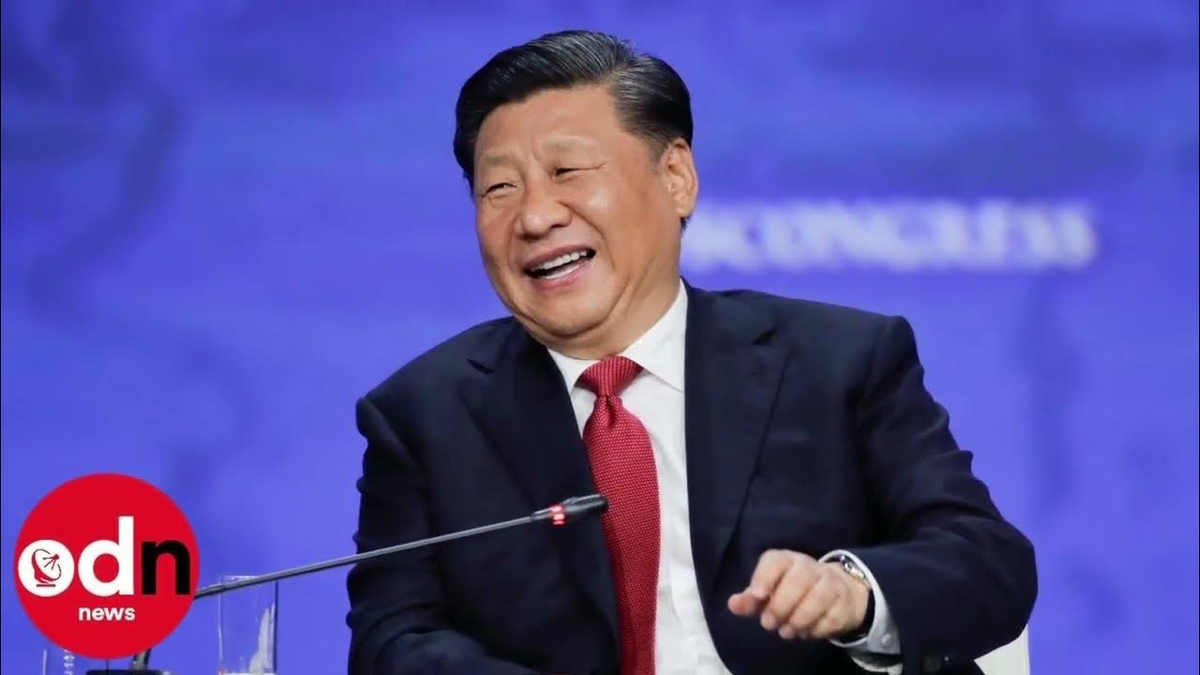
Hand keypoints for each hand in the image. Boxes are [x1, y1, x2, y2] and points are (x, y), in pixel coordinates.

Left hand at [727, 549, 869, 640]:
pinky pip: (832, 616)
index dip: (765, 577)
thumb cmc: (793, 592)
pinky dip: (816, 628)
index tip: (758, 595)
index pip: (776, 560)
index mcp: (787, 560)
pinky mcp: (845, 602)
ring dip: (799, 619)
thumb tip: (733, 605)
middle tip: (769, 624)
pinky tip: (806, 632)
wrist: (838, 591)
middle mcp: (810, 566)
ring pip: (818, 597)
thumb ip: (751, 599)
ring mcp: (831, 582)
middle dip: (781, 605)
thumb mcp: (769, 592)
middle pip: (799, 579)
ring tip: (787, 631)